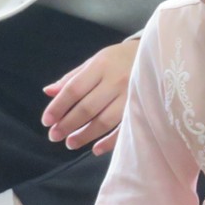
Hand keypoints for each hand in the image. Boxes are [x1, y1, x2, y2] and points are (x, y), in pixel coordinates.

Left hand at [42, 39, 139, 154]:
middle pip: (87, 107)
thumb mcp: (97, 61)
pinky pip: (125, 128)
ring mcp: (132, 95)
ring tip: (70, 143)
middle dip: (68, 124)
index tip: (46, 121)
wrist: (158, 55)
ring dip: (85, 135)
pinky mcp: (144, 107)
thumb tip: (48, 92)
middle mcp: (116, 80)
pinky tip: (96, 149)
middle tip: (54, 136)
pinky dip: (110, 141)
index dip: (58, 106)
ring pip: (104, 120)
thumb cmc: (121, 59)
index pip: (74, 89)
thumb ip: (73, 77)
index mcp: (101, 65)